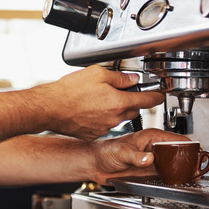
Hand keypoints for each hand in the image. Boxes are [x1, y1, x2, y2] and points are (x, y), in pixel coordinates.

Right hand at [35, 65, 164, 139]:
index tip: (159, 95)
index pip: (146, 100)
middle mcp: (114, 118)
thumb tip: (130, 79)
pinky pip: (104, 125)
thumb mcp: (97, 74)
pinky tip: (89, 109)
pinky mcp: (93, 134)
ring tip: (97, 99)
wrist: (50, 108)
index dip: (156, 96)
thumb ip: (118, 77)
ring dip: (114, 109)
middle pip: (132, 109)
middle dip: (130, 100)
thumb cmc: (69, 91)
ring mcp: (104, 128)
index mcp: (118, 102)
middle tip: (119, 91)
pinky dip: (101, 117)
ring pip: (118, 117)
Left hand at [89, 129, 189, 183]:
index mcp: (150, 137)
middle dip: (189, 159)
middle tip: (197, 169)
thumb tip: (149, 159)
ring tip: (191, 176)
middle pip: (178, 152)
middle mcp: (154, 147)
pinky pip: (166, 173)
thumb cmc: (105, 151)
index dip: (189, 145)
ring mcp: (153, 159)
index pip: (175, 138)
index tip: (198, 153)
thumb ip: (136, 156)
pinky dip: (173, 177)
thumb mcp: (121, 152)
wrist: (96, 164)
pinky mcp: (149, 170)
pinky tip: (178, 181)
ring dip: (182, 169)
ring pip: (174, 163)